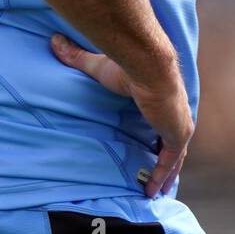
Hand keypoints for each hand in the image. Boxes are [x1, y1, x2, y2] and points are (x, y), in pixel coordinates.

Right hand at [51, 33, 192, 197]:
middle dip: (167, 160)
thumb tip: (54, 42)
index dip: (158, 134)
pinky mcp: (178, 136)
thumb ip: (78, 57)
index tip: (151, 146)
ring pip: (175, 156)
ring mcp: (180, 125)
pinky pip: (169, 162)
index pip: (162, 120)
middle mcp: (176, 113)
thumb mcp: (99, 66)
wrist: (148, 64)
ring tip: (157, 191)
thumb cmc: (128, 64)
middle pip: (173, 142)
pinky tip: (152, 191)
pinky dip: (160, 176)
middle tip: (160, 178)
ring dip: (166, 173)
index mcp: (163, 99)